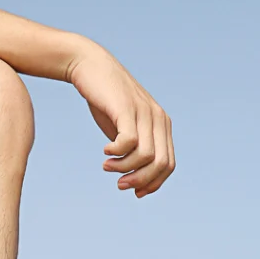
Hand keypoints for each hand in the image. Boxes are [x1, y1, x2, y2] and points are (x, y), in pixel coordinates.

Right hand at [66, 40, 174, 197]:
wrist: (90, 67)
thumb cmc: (107, 102)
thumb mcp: (125, 129)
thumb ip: (134, 151)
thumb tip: (137, 182)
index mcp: (162, 125)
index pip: (169, 165)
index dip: (153, 183)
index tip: (134, 191)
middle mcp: (158, 119)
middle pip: (161, 164)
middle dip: (141, 180)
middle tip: (120, 184)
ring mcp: (145, 112)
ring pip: (146, 156)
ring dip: (125, 168)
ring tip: (107, 166)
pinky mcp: (127, 108)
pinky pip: (129, 142)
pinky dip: (117, 153)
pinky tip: (106, 150)